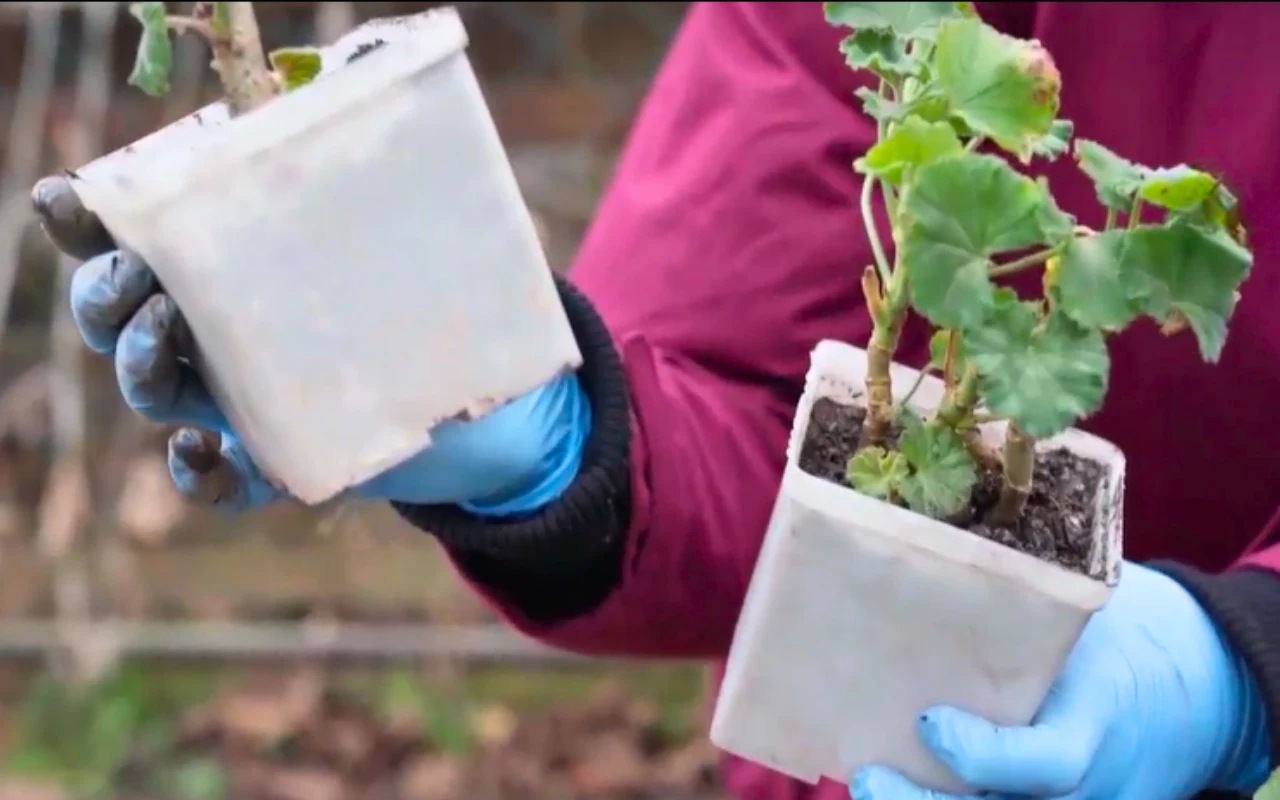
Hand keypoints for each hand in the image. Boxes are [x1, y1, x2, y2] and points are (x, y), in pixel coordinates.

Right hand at [32, 175, 591, 514]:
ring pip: (152, 389)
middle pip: (116, 314)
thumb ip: (370, 142)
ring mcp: (239, 398)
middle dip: (103, 295)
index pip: (133, 237)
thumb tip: (359, 62)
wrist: (485, 392)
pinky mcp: (278, 459)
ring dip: (138, 366)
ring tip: (163, 336)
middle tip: (137, 280)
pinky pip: (216, 481)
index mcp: (226, 263)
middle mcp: (215, 329)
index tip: (72, 201)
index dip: (86, 222)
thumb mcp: (404, 211)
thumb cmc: (423, 283)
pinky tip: (204, 446)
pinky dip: (198, 471)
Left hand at [849, 561, 1270, 799]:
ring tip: (866, 775)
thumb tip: (933, 553)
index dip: (984, 755)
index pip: (1047, 762)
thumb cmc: (1130, 631)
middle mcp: (1087, 777)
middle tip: (867, 774)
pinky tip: (892, 776)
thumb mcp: (1092, 615)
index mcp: (1100, 716)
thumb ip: (1026, 612)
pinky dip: (947, 798)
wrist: (1201, 681)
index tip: (930, 722)